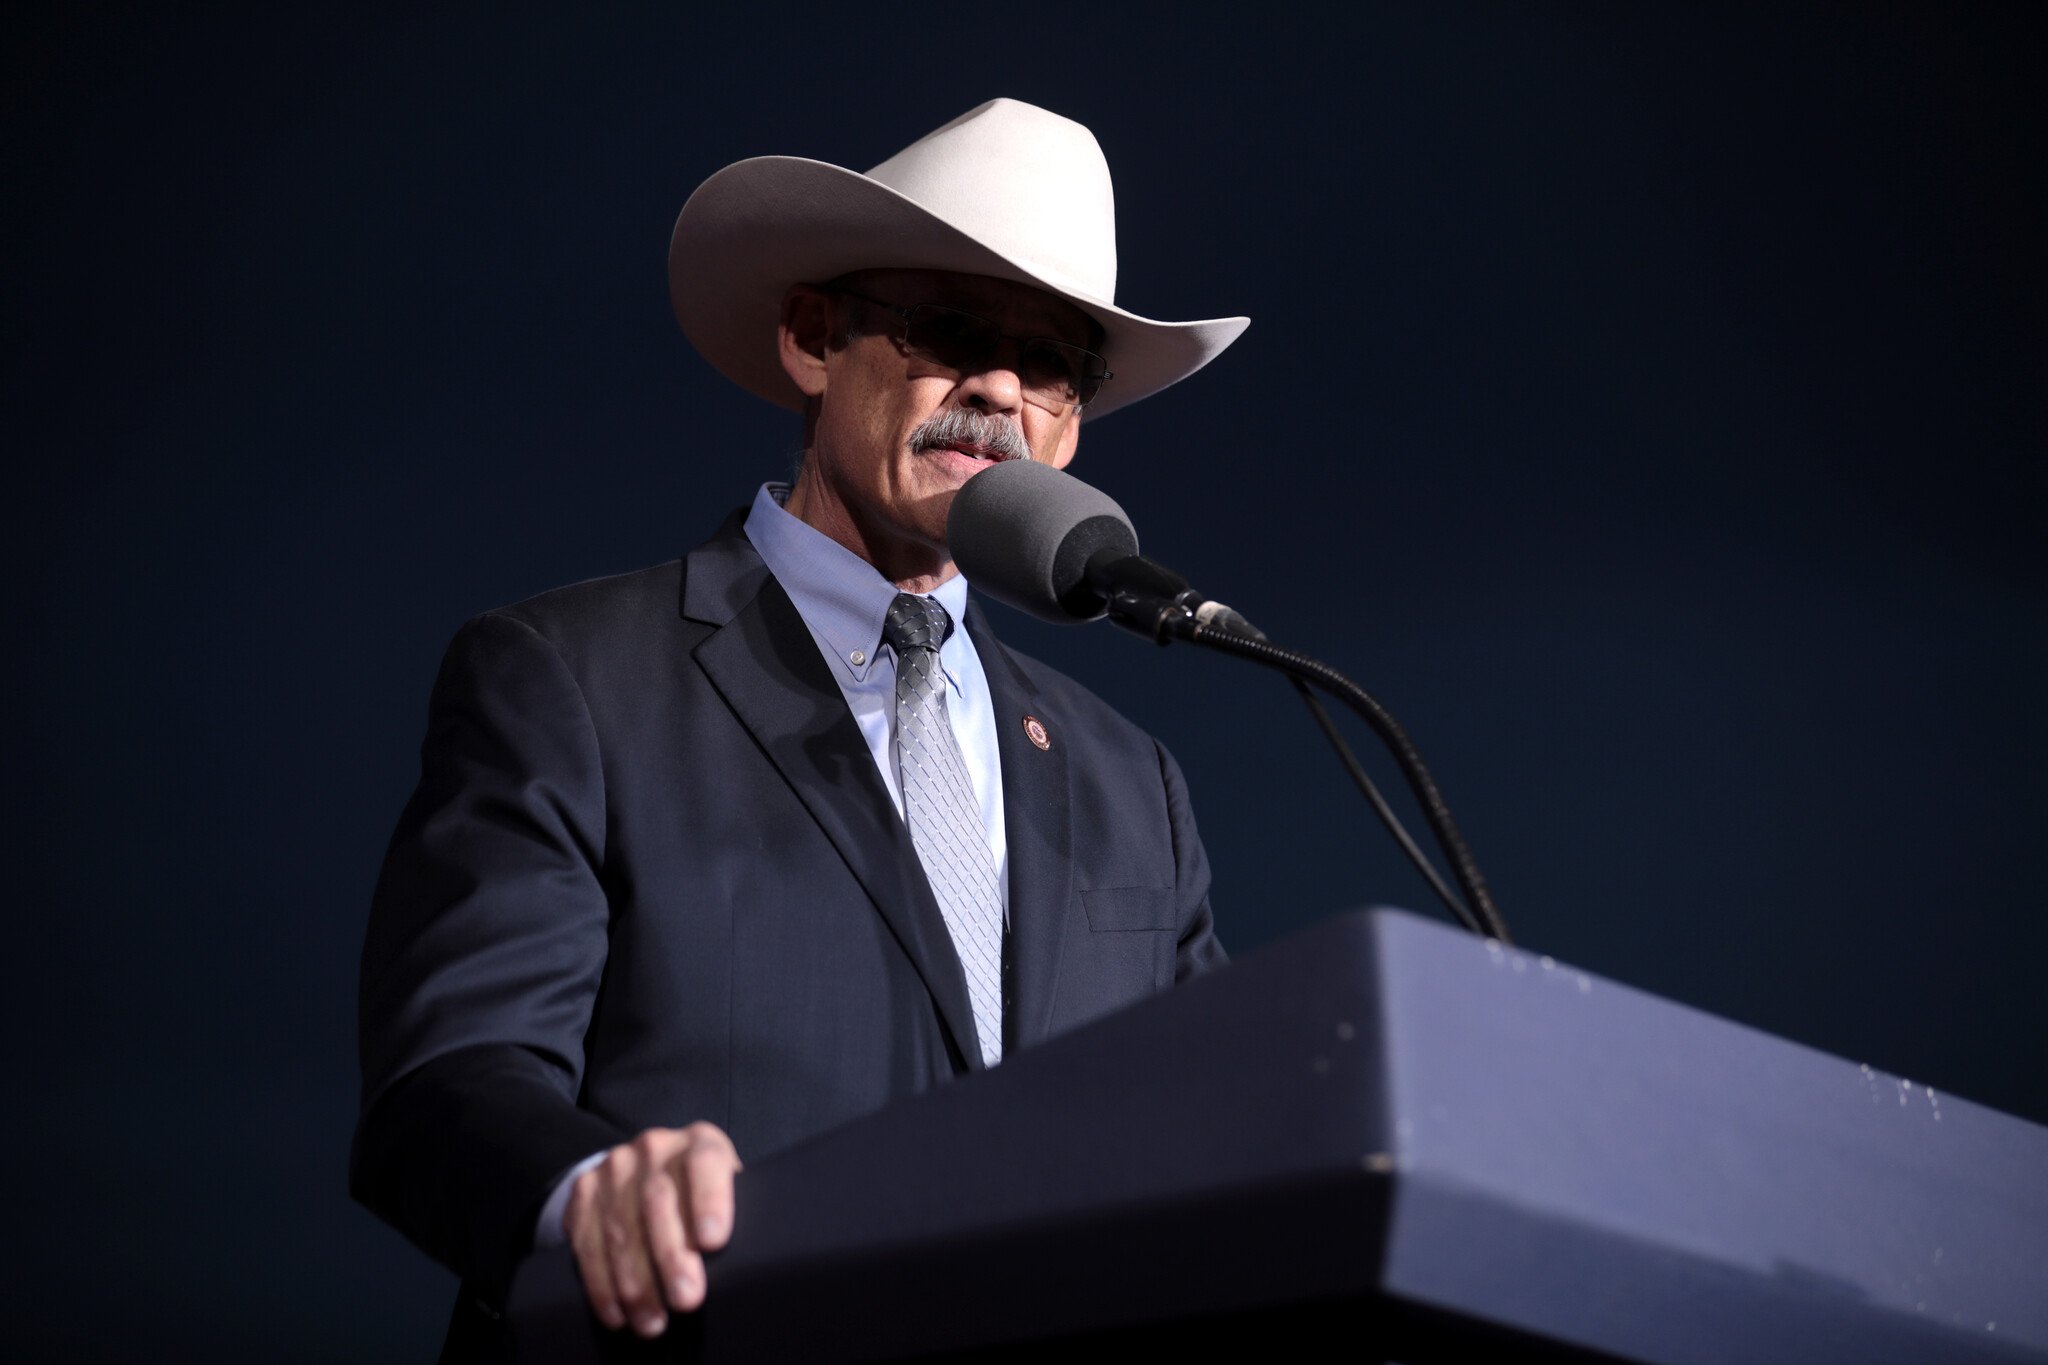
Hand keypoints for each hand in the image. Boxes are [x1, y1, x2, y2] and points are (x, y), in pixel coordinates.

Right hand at [563, 1122, 741, 1337]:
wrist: (644, 1169)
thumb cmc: (701, 1191)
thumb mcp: (725, 1188)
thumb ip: (735, 1210)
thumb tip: (745, 1259)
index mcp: (698, 1141)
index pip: (704, 1162)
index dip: (709, 1199)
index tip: (714, 1241)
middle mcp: (654, 1147)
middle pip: (658, 1201)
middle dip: (671, 1256)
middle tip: (686, 1299)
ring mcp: (614, 1168)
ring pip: (621, 1229)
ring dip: (636, 1283)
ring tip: (653, 1322)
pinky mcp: (584, 1191)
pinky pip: (588, 1244)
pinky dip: (602, 1285)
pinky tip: (618, 1313)